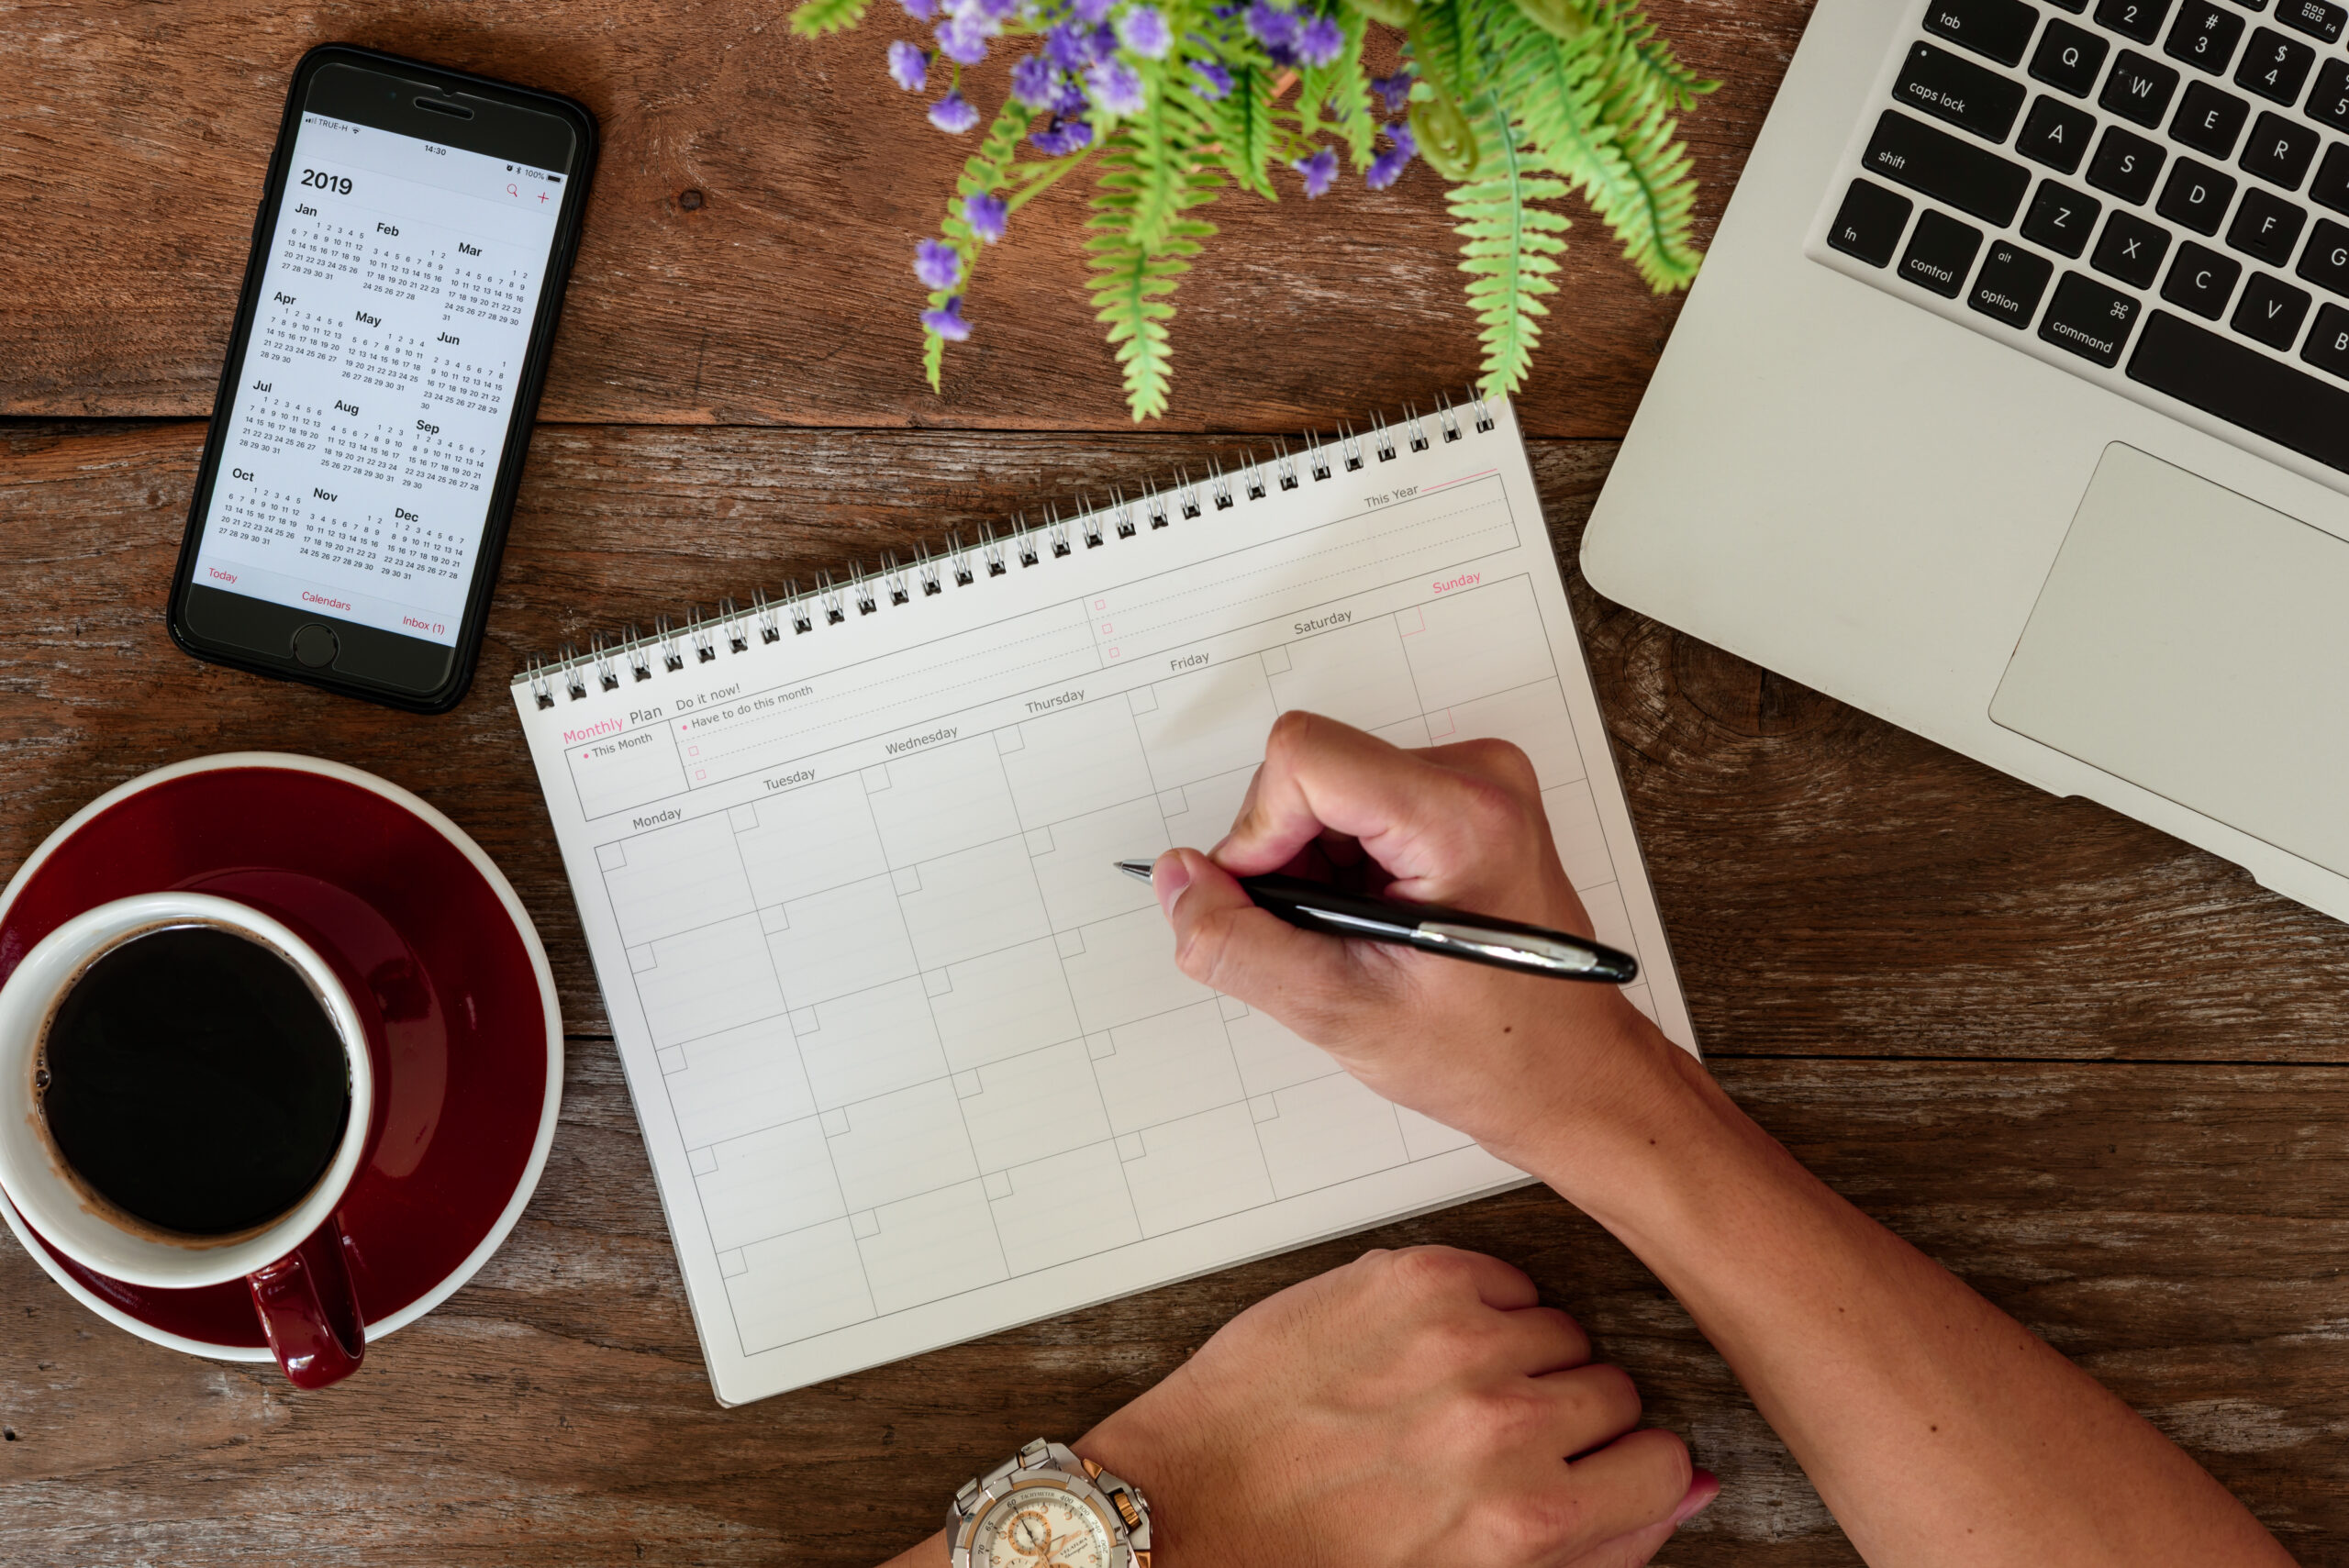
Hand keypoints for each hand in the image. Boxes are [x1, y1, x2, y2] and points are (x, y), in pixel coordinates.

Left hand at [1078, 1246, 1713, 1567]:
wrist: (1192, 1508)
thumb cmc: (1317, 1561)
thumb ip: (1599, 1548)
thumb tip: (1690, 1488)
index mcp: (1525, 1520)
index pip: (1663, 1464)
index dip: (1626, 1472)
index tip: (1593, 1472)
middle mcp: (1498, 1425)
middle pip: (1615, 1391)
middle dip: (1571, 1418)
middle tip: (1497, 1444)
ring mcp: (1451, 1340)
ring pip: (1560, 1328)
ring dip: (1521, 1359)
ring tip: (1449, 1400)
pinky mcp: (1403, 1278)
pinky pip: (1501, 1276)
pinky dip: (1477, 1307)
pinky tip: (1424, 1352)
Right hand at [1151, 712, 1687, 1166]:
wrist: (1573, 1079)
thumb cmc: (1497, 1054)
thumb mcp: (1342, 1012)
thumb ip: (1237, 943)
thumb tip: (1179, 883)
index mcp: (1463, 816)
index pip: (1303, 758)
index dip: (1258, 833)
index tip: (1272, 905)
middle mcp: (1476, 778)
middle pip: (1309, 770)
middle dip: (1284, 859)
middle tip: (1322, 941)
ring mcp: (1472, 786)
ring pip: (1323, 791)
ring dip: (1311, 870)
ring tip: (1355, 943)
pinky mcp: (1460, 804)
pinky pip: (1353, 808)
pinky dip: (1338, 869)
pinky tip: (1370, 928)